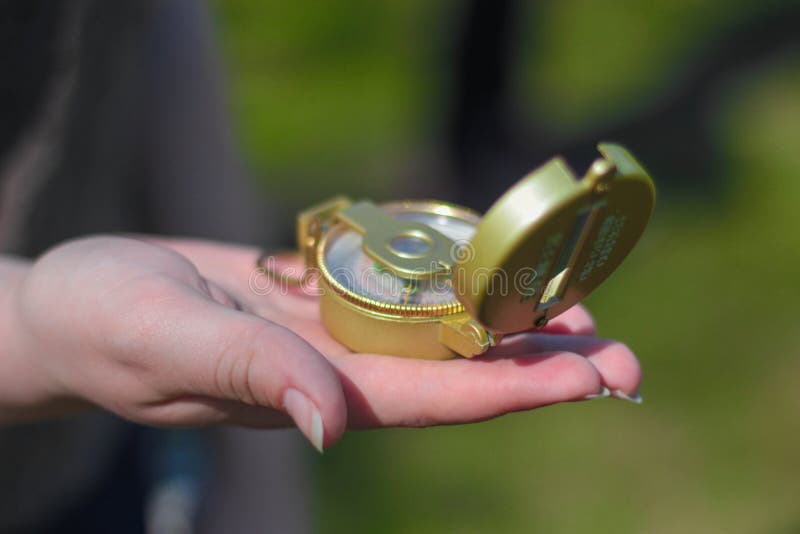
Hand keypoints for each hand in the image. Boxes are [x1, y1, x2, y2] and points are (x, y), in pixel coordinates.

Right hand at [9, 236, 640, 450]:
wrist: (79, 300)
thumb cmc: (102, 326)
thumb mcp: (161, 343)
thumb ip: (246, 376)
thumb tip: (330, 427)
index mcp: (311, 392)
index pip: (429, 399)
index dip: (511, 390)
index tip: (589, 380)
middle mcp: (336, 369)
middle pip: (456, 373)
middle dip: (540, 367)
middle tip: (626, 358)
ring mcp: (332, 332)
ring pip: (440, 331)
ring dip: (513, 323)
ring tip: (588, 309)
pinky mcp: (320, 294)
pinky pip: (402, 289)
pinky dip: (453, 279)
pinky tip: (499, 266)